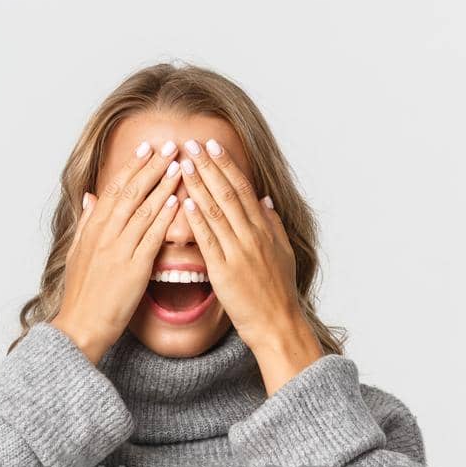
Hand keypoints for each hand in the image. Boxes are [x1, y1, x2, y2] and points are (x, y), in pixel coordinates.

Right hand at [51, 139, 183, 363]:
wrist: (80, 327)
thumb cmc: (82, 295)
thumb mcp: (77, 253)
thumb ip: (86, 223)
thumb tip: (90, 198)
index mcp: (91, 229)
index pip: (115, 188)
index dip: (133, 166)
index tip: (148, 148)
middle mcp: (104, 234)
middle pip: (131, 192)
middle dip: (152, 166)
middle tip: (171, 146)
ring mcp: (118, 250)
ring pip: (143, 209)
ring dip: (163, 184)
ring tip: (180, 165)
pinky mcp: (132, 268)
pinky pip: (150, 237)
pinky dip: (163, 217)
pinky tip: (177, 201)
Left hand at [177, 138, 324, 392]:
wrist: (278, 323)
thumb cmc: (278, 292)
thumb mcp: (282, 252)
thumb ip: (272, 224)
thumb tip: (264, 199)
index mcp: (265, 229)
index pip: (242, 187)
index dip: (226, 164)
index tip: (211, 145)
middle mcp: (253, 235)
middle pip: (228, 192)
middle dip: (207, 165)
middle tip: (190, 143)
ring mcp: (239, 252)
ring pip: (217, 211)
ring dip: (199, 184)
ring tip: (183, 163)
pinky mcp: (225, 272)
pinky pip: (209, 241)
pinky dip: (198, 220)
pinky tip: (186, 202)